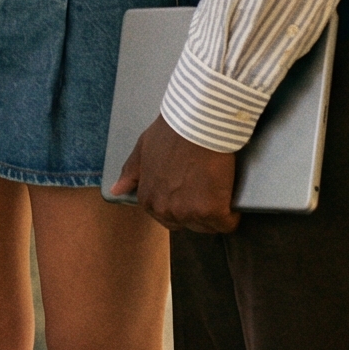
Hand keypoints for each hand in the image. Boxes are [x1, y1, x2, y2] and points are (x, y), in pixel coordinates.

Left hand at [110, 114, 239, 232]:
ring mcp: (188, 213)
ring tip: (218, 188)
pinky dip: (233, 213)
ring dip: (216, 213)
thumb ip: (131, 173)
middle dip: (199, 211)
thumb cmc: (171, 133)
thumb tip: (116, 191)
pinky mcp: (212, 211)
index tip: (192, 191)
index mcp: (148, 200)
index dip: (184, 205)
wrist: (196, 123)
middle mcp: (166, 211)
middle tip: (207, 188)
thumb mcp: (142, 149)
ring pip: (208, 226)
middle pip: (190, 225)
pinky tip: (231, 196)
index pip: (169, 219)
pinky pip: (227, 223)